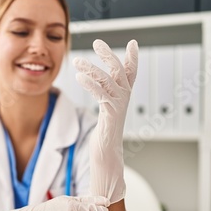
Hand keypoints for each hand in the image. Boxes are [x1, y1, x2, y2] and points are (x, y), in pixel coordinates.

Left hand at [73, 39, 138, 202]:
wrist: (106, 168)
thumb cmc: (102, 148)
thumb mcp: (103, 123)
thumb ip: (103, 109)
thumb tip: (98, 100)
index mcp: (120, 104)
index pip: (129, 77)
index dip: (132, 60)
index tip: (133, 44)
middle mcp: (122, 105)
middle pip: (121, 74)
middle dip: (110, 56)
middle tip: (97, 41)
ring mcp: (118, 111)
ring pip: (110, 83)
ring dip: (93, 68)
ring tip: (77, 61)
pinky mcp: (110, 119)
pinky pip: (103, 97)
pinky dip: (93, 84)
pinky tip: (80, 77)